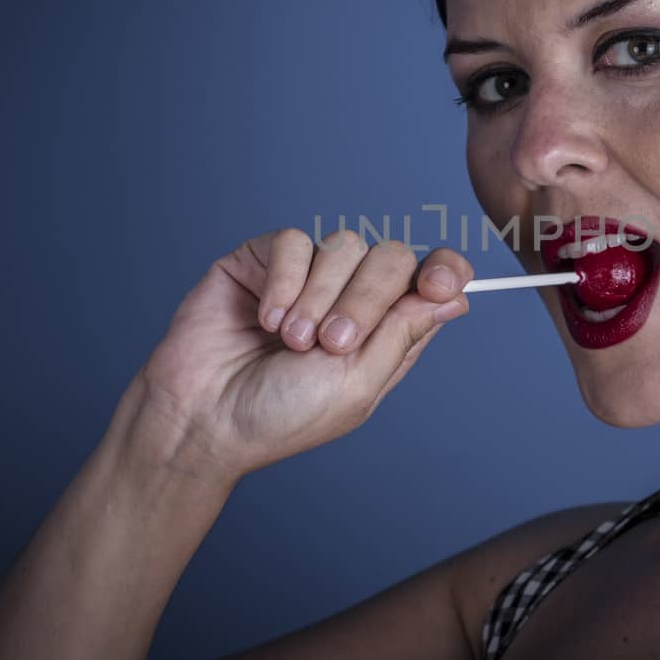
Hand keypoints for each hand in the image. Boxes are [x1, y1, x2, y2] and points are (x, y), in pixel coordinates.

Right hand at [122, 229, 471, 486]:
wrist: (204, 418)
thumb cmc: (279, 416)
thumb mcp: (357, 386)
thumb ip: (404, 334)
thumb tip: (456, 296)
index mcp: (386, 328)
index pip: (433, 276)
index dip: (444, 269)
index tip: (437, 283)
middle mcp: (351, 295)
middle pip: (392, 256)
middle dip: (366, 299)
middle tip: (331, 344)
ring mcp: (307, 275)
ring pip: (344, 245)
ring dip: (319, 298)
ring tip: (291, 341)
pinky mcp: (264, 260)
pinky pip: (293, 241)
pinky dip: (284, 283)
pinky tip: (265, 321)